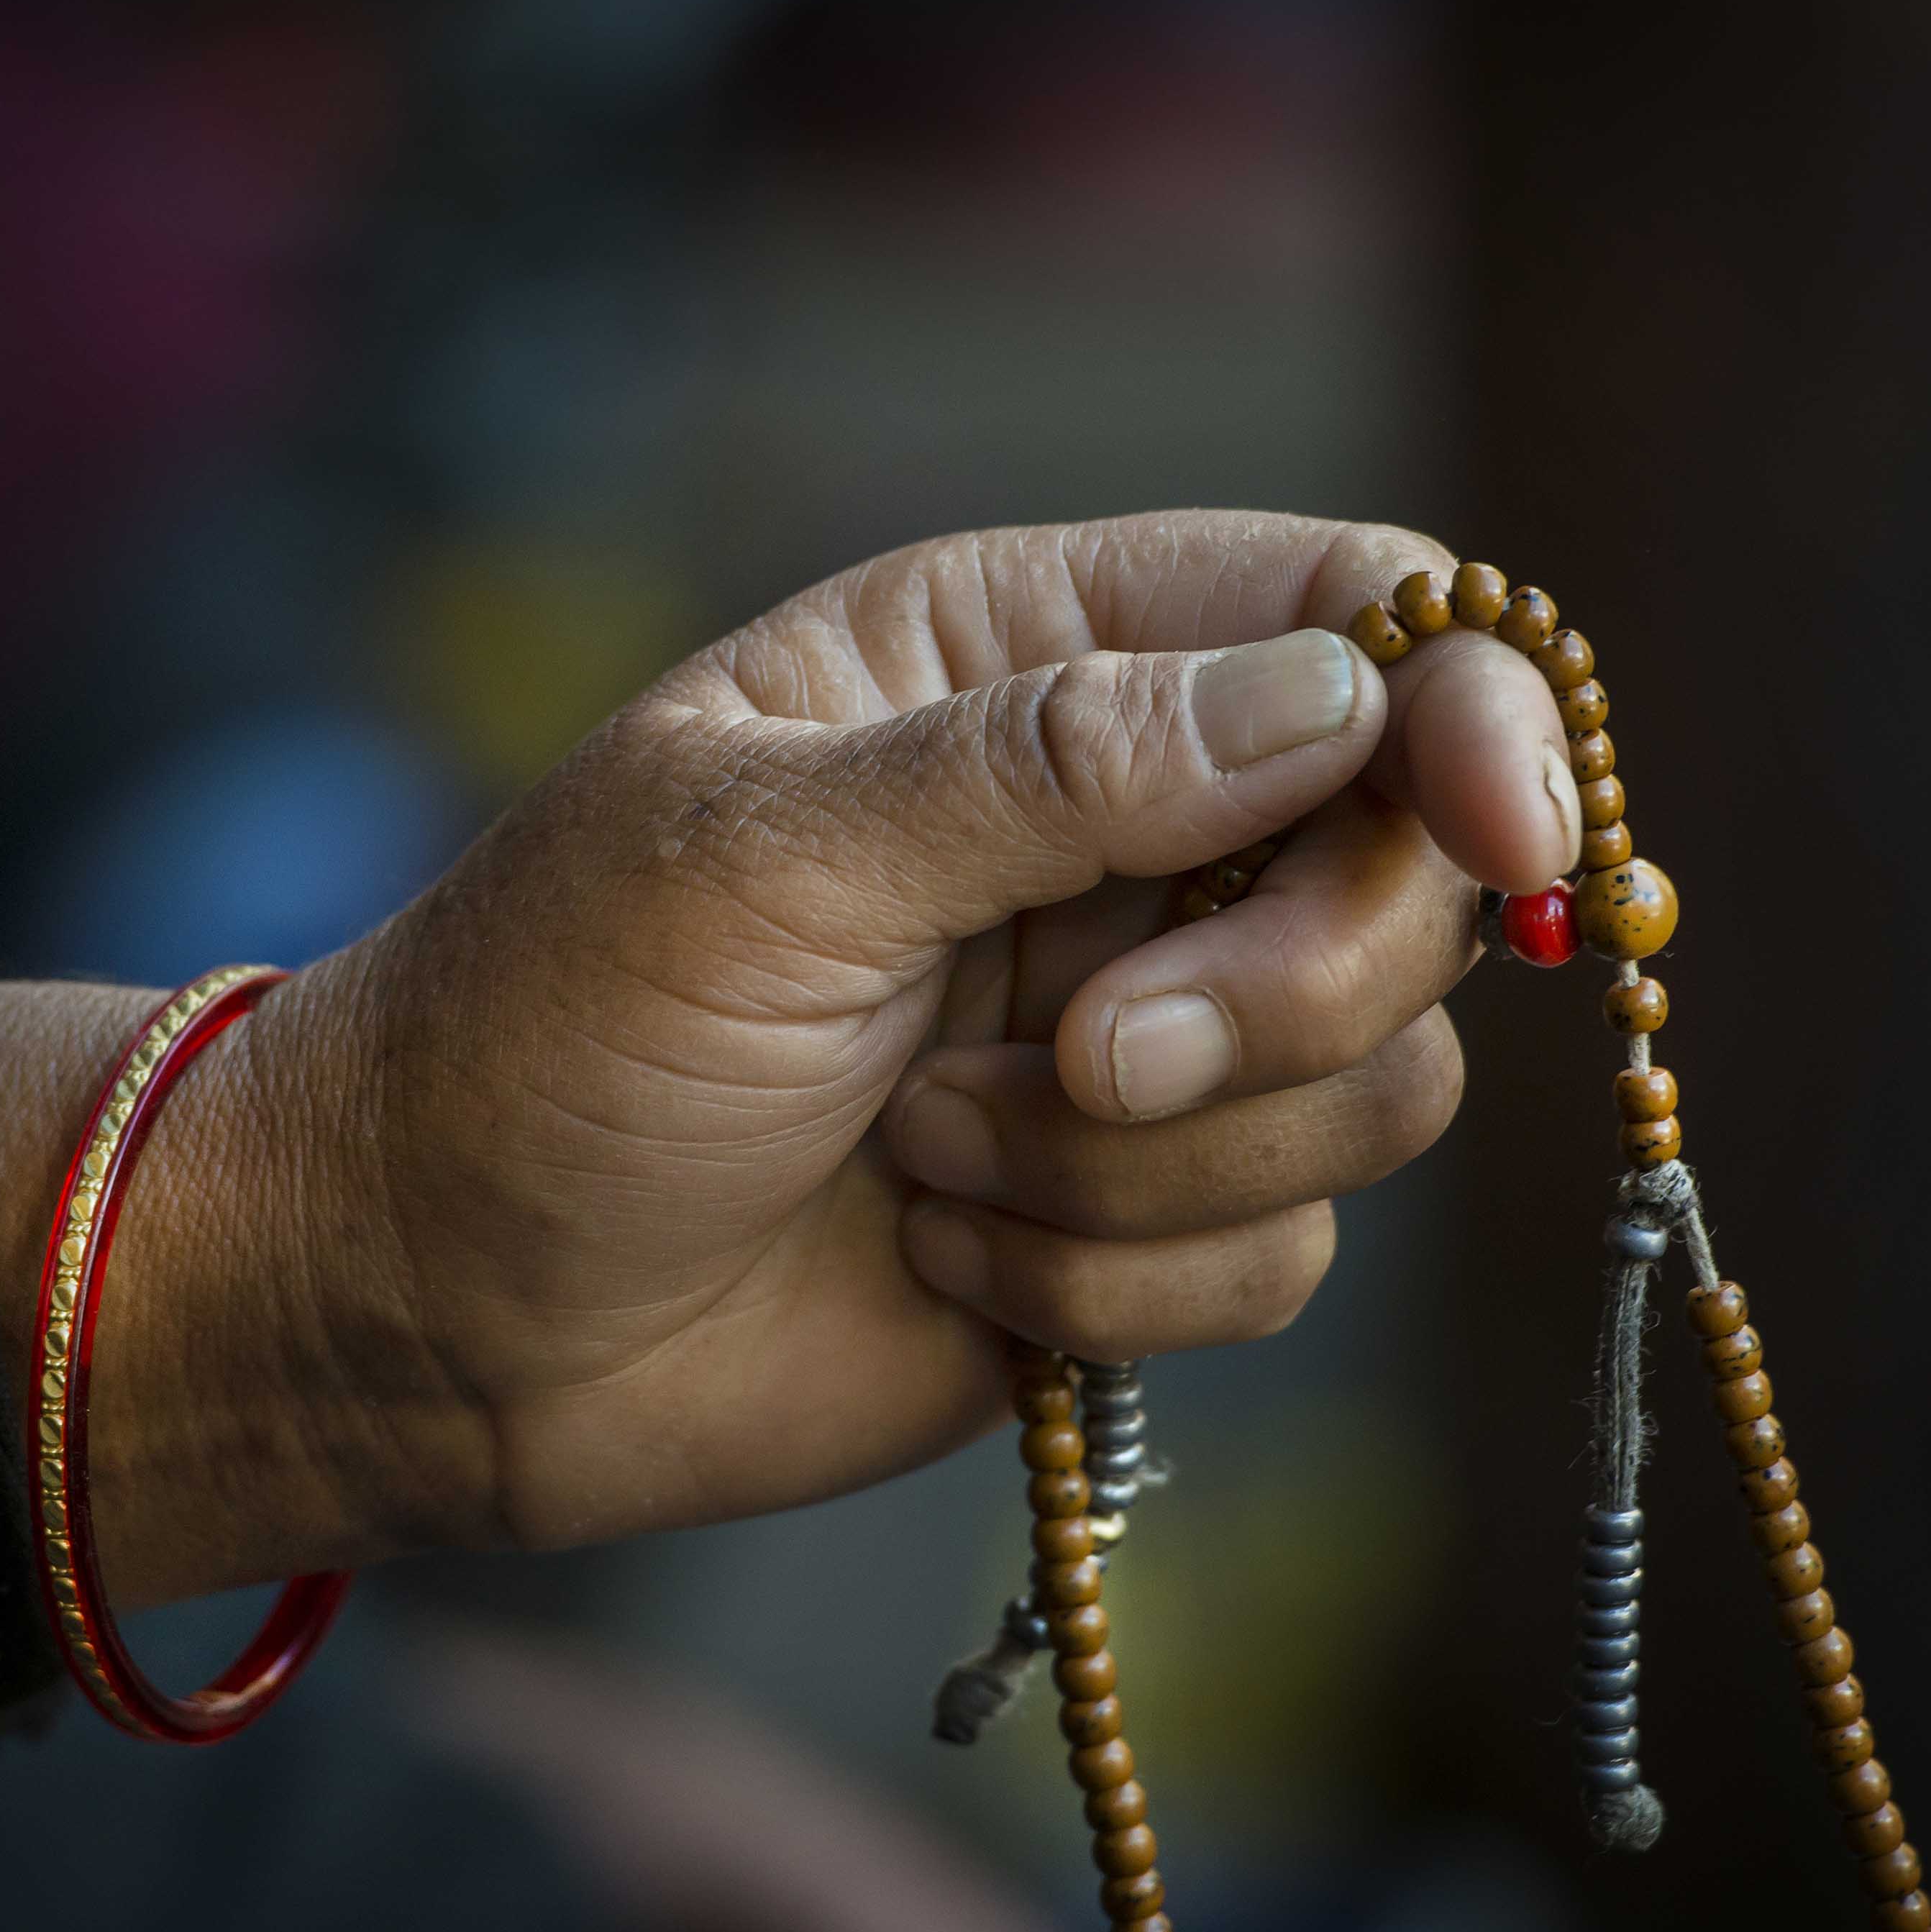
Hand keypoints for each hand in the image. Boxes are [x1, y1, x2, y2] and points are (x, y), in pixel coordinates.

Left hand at [0, 510, 1573, 1593]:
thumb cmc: (538, 1037)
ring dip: (1158, 1159)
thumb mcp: (758, 860)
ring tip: (928, 1150)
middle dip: (1281, 991)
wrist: (423, 1309)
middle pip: (1411, 880)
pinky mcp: (1129, 1226)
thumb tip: (1340, 699)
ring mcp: (1137, 1037)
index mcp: (1020, 663)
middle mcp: (1117, 834)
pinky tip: (937, 1249)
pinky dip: (1115, 1281)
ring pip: (1378, 1087)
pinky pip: (1279, 1255)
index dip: (1474, 721)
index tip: (1506, 844)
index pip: (1354, 622)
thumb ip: (1053, 768)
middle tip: (1077, 1055)